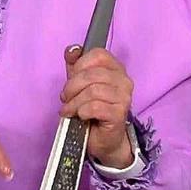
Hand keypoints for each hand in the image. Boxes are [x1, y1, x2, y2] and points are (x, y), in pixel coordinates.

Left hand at [61, 46, 134, 167]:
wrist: (102, 139)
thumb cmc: (91, 109)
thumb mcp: (79, 83)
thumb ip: (75, 64)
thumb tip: (72, 50)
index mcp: (116, 69)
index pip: (98, 55)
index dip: (80, 65)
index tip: (71, 77)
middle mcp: (124, 81)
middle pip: (92, 74)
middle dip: (72, 86)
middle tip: (66, 97)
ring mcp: (124, 98)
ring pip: (92, 91)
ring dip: (74, 102)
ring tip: (70, 109)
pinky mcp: (119, 114)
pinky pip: (95, 107)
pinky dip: (81, 111)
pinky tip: (80, 116)